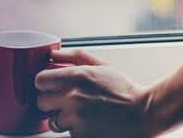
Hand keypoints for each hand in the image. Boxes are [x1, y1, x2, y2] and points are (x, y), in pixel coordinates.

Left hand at [35, 48, 159, 137]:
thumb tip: (53, 53)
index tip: (51, 84)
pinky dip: (75, 129)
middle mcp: (73, 98)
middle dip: (51, 101)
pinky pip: (67, 132)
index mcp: (77, 76)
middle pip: (41, 101)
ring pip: (53, 119)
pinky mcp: (80, 136)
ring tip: (82, 113)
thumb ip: (75, 56)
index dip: (45, 83)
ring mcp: (75, 119)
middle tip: (65, 100)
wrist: (142, 115)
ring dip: (63, 117)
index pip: (39, 80)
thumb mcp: (103, 66)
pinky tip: (90, 123)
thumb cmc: (124, 90)